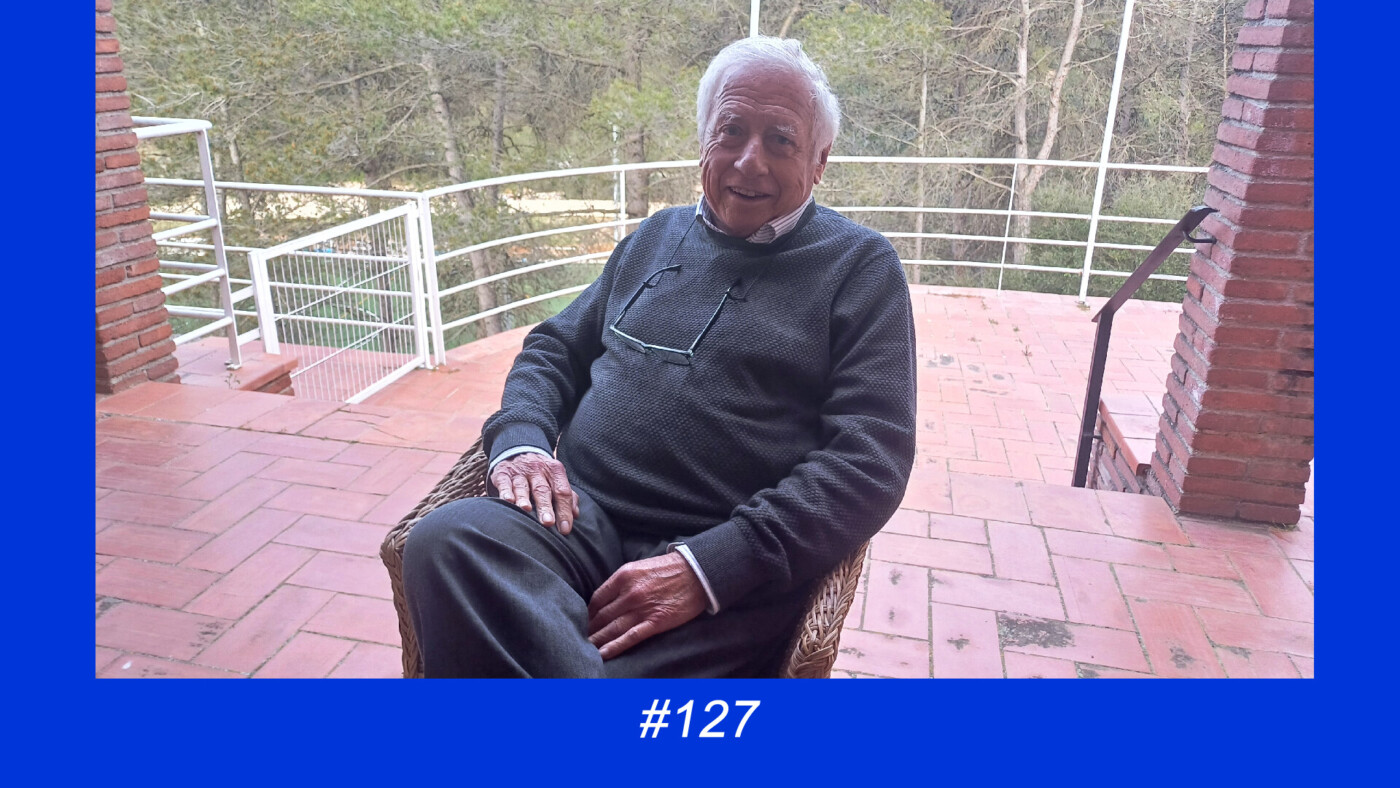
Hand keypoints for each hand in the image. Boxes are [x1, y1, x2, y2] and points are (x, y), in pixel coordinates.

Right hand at [489, 452, 579, 533]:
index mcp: (554, 470)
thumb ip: (566, 494)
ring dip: (524, 498)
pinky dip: (505, 492)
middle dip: (545, 506)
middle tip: (548, 522)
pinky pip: (504, 483)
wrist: (518, 451)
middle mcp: (537, 469)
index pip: (562, 491)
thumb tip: (575, 514)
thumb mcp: (555, 477)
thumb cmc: (541, 473)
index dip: (564, 510)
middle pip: (542, 490)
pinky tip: (508, 501)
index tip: (565, 529)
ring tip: (526, 510)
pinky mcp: (502, 473)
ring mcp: (519, 471)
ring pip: (522, 486)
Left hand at [587, 552, 706, 659]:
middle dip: (588, 629)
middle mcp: (629, 593)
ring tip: (585, 650)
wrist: (697, 572)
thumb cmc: (669, 568)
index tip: (583, 621)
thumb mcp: (639, 566)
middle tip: (578, 638)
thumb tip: (606, 598)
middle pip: (601, 616)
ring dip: (596, 641)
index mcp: (623, 576)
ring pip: (612, 628)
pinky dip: (614, 647)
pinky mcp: (655, 622)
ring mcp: (642, 609)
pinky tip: (602, 654)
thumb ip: (622, 582)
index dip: (587, 613)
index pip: (597, 598)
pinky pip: (630, 637)